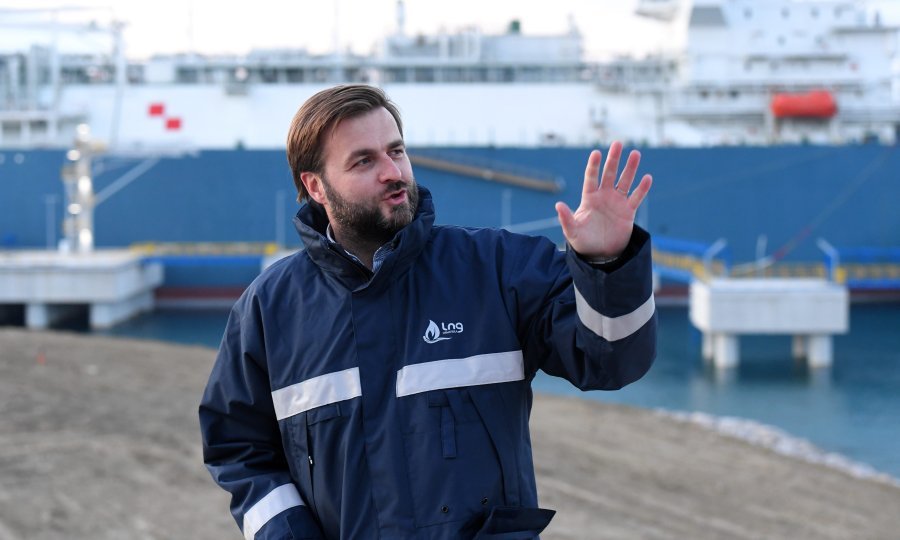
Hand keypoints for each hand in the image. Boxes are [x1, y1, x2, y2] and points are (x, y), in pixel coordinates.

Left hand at [555, 141, 651, 258]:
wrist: (600, 254)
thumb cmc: (583, 241)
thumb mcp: (572, 232)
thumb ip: (566, 218)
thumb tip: (558, 205)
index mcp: (589, 198)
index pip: (591, 178)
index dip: (594, 166)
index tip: (596, 153)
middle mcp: (604, 196)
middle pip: (609, 174)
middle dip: (613, 159)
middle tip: (618, 143)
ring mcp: (617, 202)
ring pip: (625, 182)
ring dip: (630, 168)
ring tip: (636, 153)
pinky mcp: (628, 212)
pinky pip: (636, 197)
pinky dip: (642, 188)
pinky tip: (647, 177)